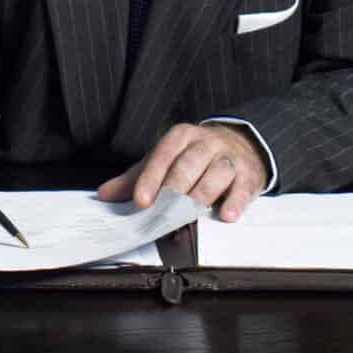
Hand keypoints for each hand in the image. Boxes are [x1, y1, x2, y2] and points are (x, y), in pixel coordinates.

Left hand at [97, 122, 267, 222]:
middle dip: (176, 186)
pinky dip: (235, 201)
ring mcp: (229, 158)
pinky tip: (226, 215)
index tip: (141, 201)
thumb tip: (105, 194)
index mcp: (181, 137)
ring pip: (217, 171)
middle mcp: (206, 143)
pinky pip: (243, 187)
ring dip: (204, 192)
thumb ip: (136, 178)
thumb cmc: (196, 157)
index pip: (164, 154)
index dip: (151, 177)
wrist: (240, 144)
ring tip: (192, 211)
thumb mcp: (165, 161)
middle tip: (164, 209)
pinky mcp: (248, 175)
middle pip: (190, 162)